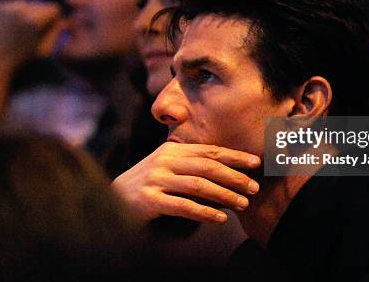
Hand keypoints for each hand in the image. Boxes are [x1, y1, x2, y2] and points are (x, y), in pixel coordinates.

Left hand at [0, 0, 65, 66]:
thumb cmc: (23, 60)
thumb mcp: (47, 50)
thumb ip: (58, 34)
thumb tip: (65, 21)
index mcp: (35, 19)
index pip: (54, 8)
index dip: (53, 19)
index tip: (48, 28)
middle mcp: (19, 8)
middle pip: (38, 4)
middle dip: (38, 15)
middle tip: (30, 32)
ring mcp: (4, 6)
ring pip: (22, 4)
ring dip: (23, 14)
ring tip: (17, 32)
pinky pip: (6, 6)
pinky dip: (7, 15)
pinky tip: (4, 29)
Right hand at [112, 142, 260, 224]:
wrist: (113, 198)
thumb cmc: (148, 183)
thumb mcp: (168, 166)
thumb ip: (190, 163)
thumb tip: (227, 170)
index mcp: (172, 149)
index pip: (209, 151)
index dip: (234, 156)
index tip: (256, 163)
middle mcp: (164, 160)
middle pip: (207, 166)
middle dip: (234, 176)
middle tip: (254, 187)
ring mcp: (156, 179)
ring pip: (198, 186)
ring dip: (224, 195)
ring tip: (242, 204)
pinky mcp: (149, 200)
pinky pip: (183, 206)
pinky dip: (204, 212)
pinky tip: (220, 219)